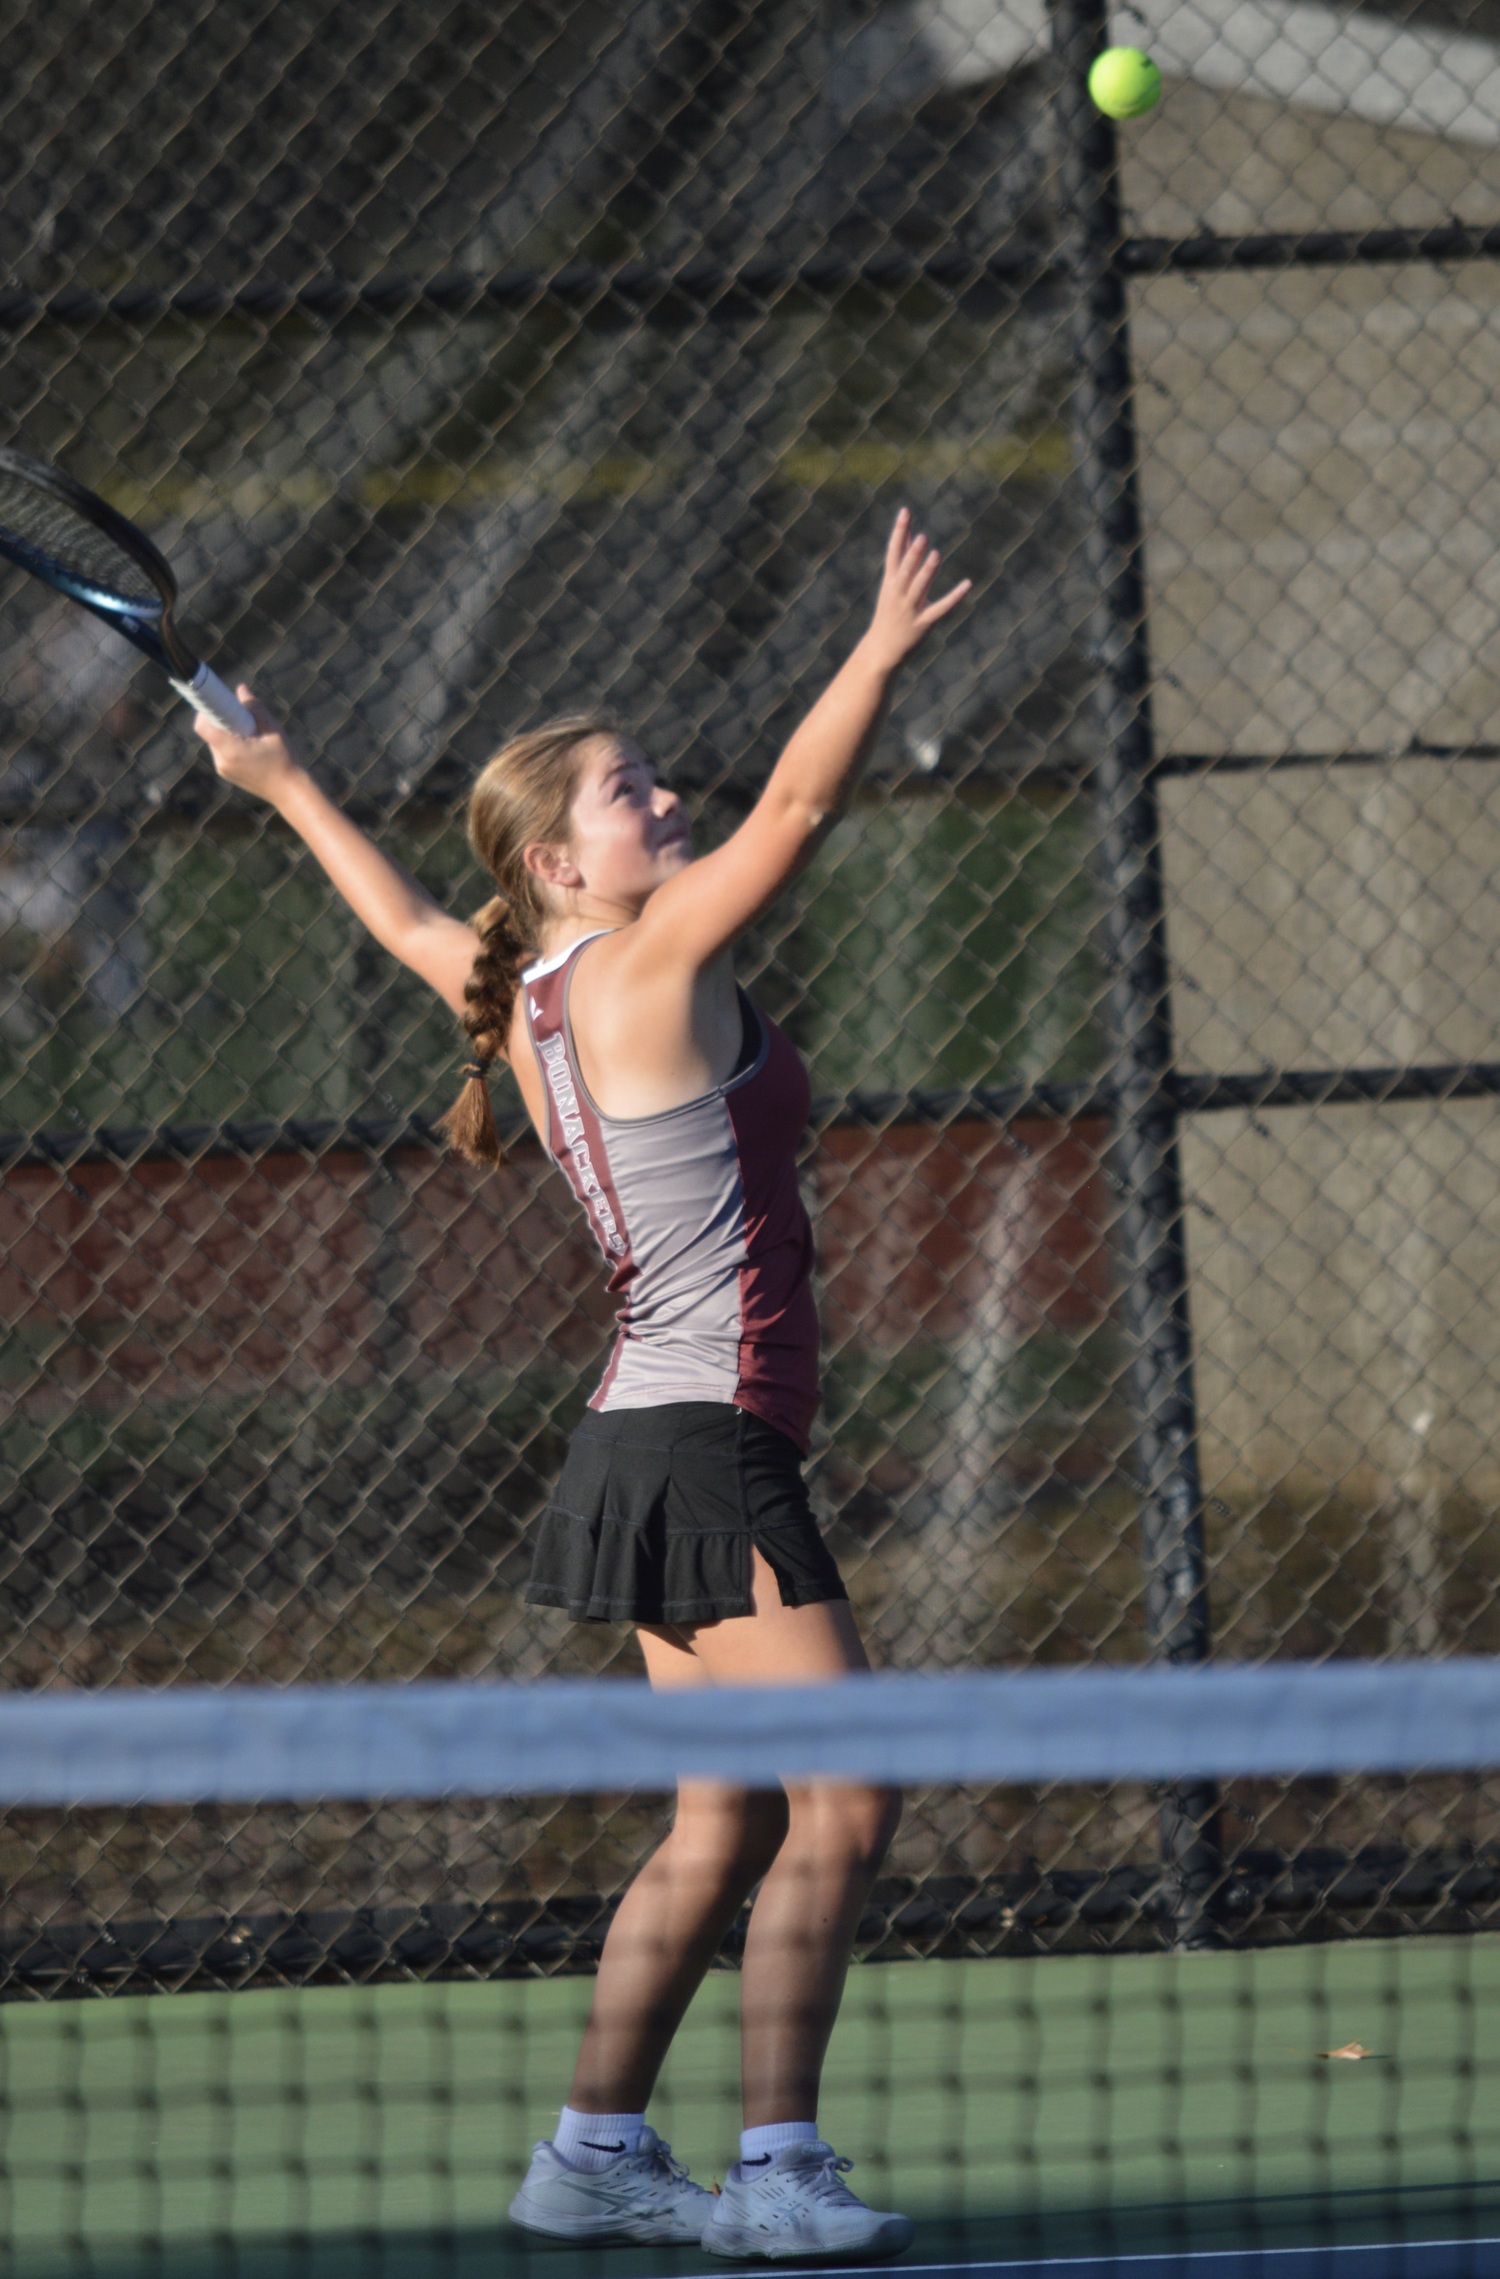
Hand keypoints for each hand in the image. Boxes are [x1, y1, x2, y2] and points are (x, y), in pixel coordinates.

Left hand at [194, 687, 302, 805]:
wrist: (289, 792)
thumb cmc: (284, 759)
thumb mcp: (272, 729)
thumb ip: (255, 707)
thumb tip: (241, 688)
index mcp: (230, 750)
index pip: (203, 725)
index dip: (206, 710)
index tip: (219, 701)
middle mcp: (221, 761)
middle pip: (210, 731)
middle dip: (221, 719)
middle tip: (241, 716)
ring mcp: (223, 770)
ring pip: (215, 741)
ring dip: (227, 732)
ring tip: (250, 734)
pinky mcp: (227, 774)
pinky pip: (221, 752)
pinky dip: (231, 743)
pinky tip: (251, 746)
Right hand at [862, 508, 970, 670]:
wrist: (882, 649)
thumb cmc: (889, 612)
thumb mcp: (891, 584)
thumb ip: (902, 559)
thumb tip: (907, 531)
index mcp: (890, 582)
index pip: (894, 553)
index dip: (899, 532)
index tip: (905, 512)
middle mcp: (899, 593)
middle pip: (906, 570)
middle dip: (913, 553)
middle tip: (922, 536)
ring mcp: (910, 609)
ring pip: (919, 587)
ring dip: (927, 571)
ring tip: (935, 554)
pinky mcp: (923, 623)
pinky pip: (940, 608)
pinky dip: (954, 597)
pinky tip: (967, 585)